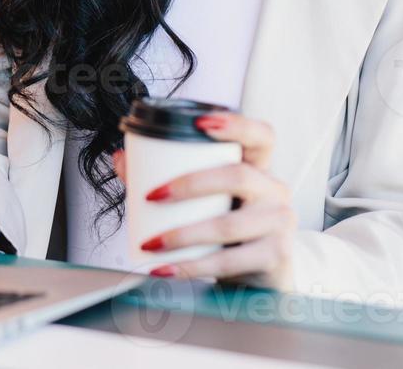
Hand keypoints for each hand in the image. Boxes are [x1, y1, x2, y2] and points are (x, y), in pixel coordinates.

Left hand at [113, 110, 294, 290]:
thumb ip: (164, 178)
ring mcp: (281, 224)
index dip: (236, 125)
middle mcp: (275, 191)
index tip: (200, 122)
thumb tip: (121, 160)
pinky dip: (191, 267)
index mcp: (259, 168)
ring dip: (183, 235)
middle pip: (238, 176)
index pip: (261, 135)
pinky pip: (229, 261)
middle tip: (152, 195)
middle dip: (190, 184)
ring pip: (229, 225)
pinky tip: (166, 270)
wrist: (257, 281)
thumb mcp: (205, 203)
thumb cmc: (227, 233)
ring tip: (151, 243)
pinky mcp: (276, 256)